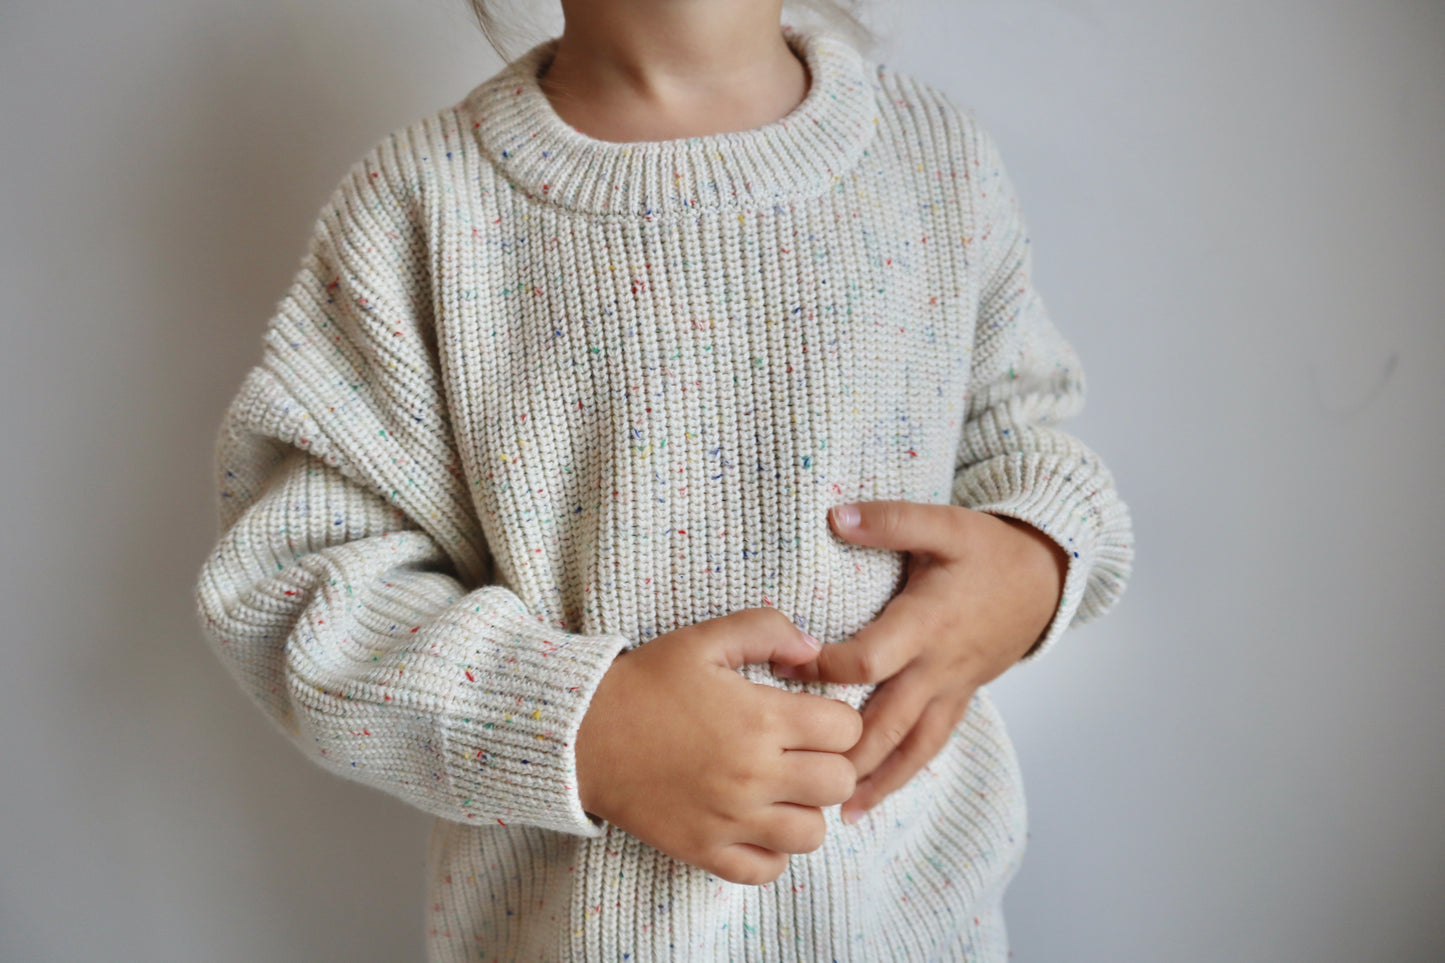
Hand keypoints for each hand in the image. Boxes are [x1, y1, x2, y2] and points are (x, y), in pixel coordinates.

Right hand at [575, 607, 863, 885]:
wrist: (581, 733)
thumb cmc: (645, 683)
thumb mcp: (704, 639)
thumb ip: (766, 630)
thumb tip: (813, 649)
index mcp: (760, 718)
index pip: (846, 729)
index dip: (837, 719)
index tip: (813, 716)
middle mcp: (753, 774)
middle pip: (839, 782)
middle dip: (831, 763)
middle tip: (802, 752)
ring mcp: (730, 819)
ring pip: (812, 833)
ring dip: (805, 810)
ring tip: (781, 790)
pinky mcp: (704, 850)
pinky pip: (767, 870)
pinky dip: (771, 852)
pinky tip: (756, 823)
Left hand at [776, 501, 1067, 823]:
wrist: (1045, 581)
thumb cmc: (990, 550)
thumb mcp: (946, 523)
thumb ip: (892, 521)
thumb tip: (835, 517)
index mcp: (928, 622)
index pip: (871, 659)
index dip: (826, 668)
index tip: (784, 666)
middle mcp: (938, 665)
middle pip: (886, 718)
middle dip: (841, 742)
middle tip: (794, 760)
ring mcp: (950, 689)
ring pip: (909, 744)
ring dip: (872, 777)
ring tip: (835, 808)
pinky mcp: (957, 701)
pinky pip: (928, 747)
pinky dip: (898, 775)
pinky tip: (866, 801)